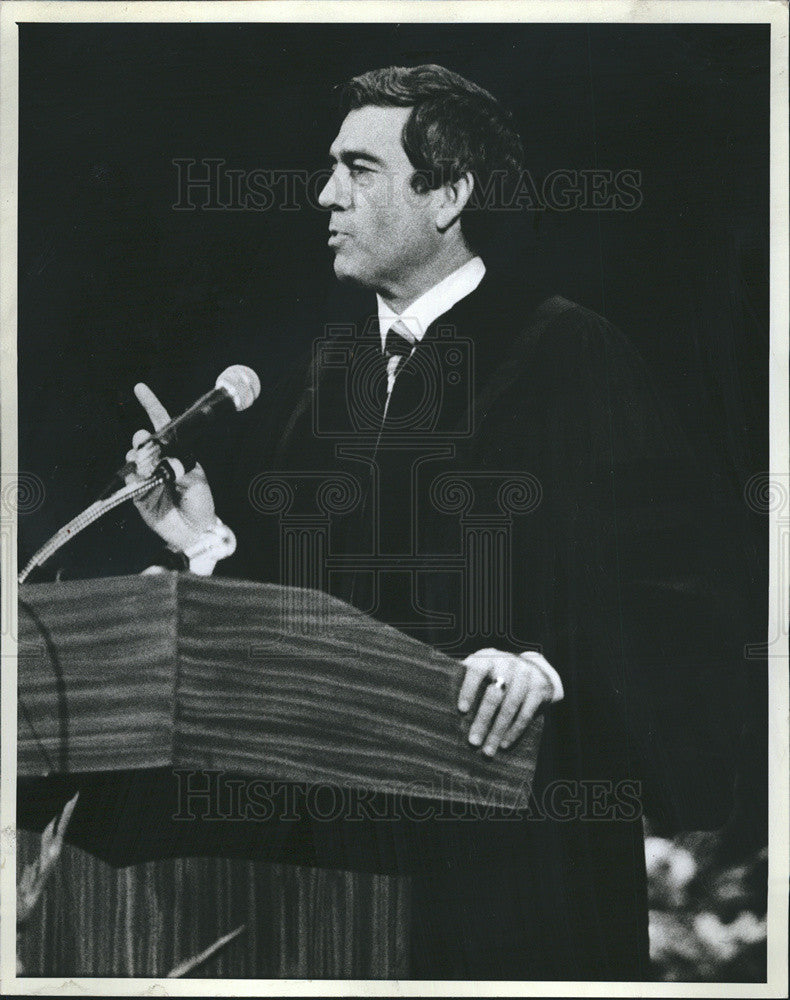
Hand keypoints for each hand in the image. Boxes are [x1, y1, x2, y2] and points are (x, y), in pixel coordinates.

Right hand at [124, 383, 216, 551]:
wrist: (195, 532)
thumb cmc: (200, 504)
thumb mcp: (196, 481)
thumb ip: (178, 467)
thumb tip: (158, 457)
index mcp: (177, 455)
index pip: (163, 427)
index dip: (152, 406)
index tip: (140, 388)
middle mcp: (161, 463)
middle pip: (144, 440)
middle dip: (142, 438)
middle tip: (146, 444)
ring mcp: (148, 477)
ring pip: (134, 458)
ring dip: (138, 457)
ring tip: (148, 467)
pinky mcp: (138, 494)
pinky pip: (131, 480)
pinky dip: (134, 477)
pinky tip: (142, 480)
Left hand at [457, 648, 556, 756]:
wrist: (537, 670)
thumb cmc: (498, 676)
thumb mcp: (485, 671)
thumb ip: (467, 681)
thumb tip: (443, 708)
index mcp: (488, 657)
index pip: (477, 669)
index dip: (468, 689)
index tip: (461, 710)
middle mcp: (508, 663)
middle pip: (494, 694)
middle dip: (483, 720)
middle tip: (473, 742)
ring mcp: (526, 674)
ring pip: (510, 706)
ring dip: (498, 731)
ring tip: (488, 750)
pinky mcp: (539, 689)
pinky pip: (526, 713)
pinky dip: (514, 731)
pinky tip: (504, 744)